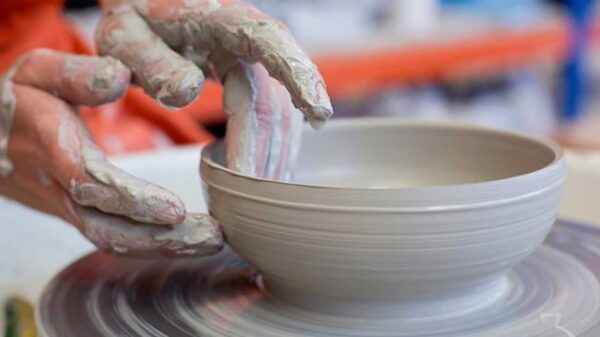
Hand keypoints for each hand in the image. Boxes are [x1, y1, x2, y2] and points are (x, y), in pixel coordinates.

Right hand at [0, 49, 221, 257]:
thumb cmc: (19, 100)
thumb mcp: (40, 72)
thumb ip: (76, 74)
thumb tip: (118, 77)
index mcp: (53, 148)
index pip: (92, 183)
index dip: (132, 200)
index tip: (175, 210)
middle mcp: (59, 188)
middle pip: (106, 227)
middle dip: (160, 239)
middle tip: (212, 236)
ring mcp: (67, 207)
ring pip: (112, 239)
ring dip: (163, 246)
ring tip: (209, 241)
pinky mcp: (77, 214)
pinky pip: (113, 237)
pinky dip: (151, 243)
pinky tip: (186, 240)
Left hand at [96, 0, 333, 178]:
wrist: (151, 12)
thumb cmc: (137, 21)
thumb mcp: (125, 34)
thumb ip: (151, 62)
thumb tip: (189, 91)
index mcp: (221, 19)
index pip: (271, 41)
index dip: (300, 76)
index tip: (320, 113)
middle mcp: (252, 39)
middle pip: (271, 100)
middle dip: (262, 152)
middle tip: (244, 197)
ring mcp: (260, 63)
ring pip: (281, 116)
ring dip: (273, 157)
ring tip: (258, 197)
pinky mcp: (261, 81)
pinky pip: (278, 119)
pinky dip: (273, 150)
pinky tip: (265, 175)